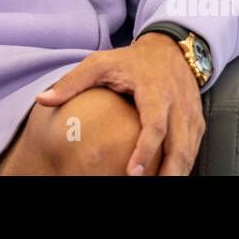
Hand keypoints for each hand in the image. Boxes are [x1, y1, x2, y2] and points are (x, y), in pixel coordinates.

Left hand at [34, 33, 205, 175]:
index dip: (145, 150)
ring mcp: (190, 114)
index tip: (133, 173)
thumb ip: (72, 82)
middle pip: (179, 145)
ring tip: (161, 187)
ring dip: (177, 172)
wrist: (171, 49)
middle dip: (169, 172)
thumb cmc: (131, 60)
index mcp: (154, 90)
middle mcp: (177, 104)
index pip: (155, 125)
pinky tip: (168, 177)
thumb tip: (42, 100)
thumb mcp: (100, 63)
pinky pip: (193, 149)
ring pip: (189, 151)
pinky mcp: (196, 121)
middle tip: (151, 188)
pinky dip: (183, 166)